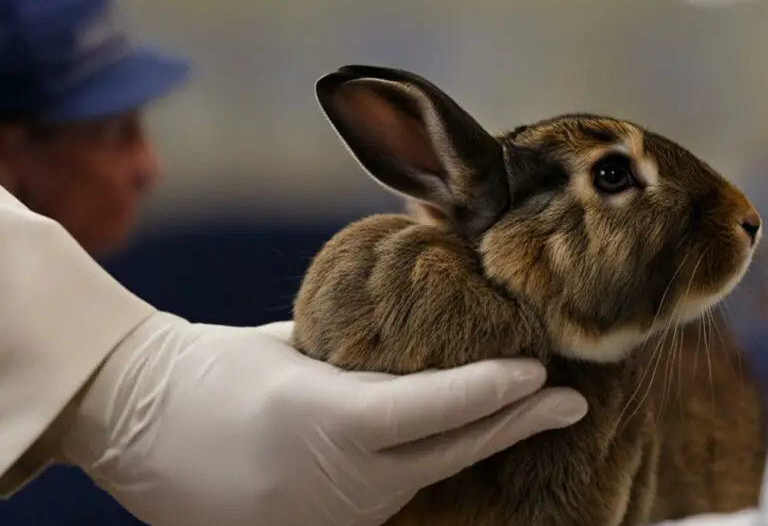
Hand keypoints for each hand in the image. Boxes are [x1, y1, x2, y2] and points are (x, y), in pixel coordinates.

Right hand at [60, 312, 587, 525]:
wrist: (135, 425)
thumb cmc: (210, 368)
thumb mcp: (292, 346)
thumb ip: (361, 349)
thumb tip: (423, 322)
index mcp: (324, 419)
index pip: (429, 410)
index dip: (490, 391)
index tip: (537, 372)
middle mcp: (336, 479)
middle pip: (448, 453)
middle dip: (517, 425)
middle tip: (570, 401)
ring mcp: (330, 515)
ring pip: (427, 478)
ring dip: (479, 446)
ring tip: (528, 414)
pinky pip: (394, 496)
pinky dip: (430, 466)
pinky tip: (462, 442)